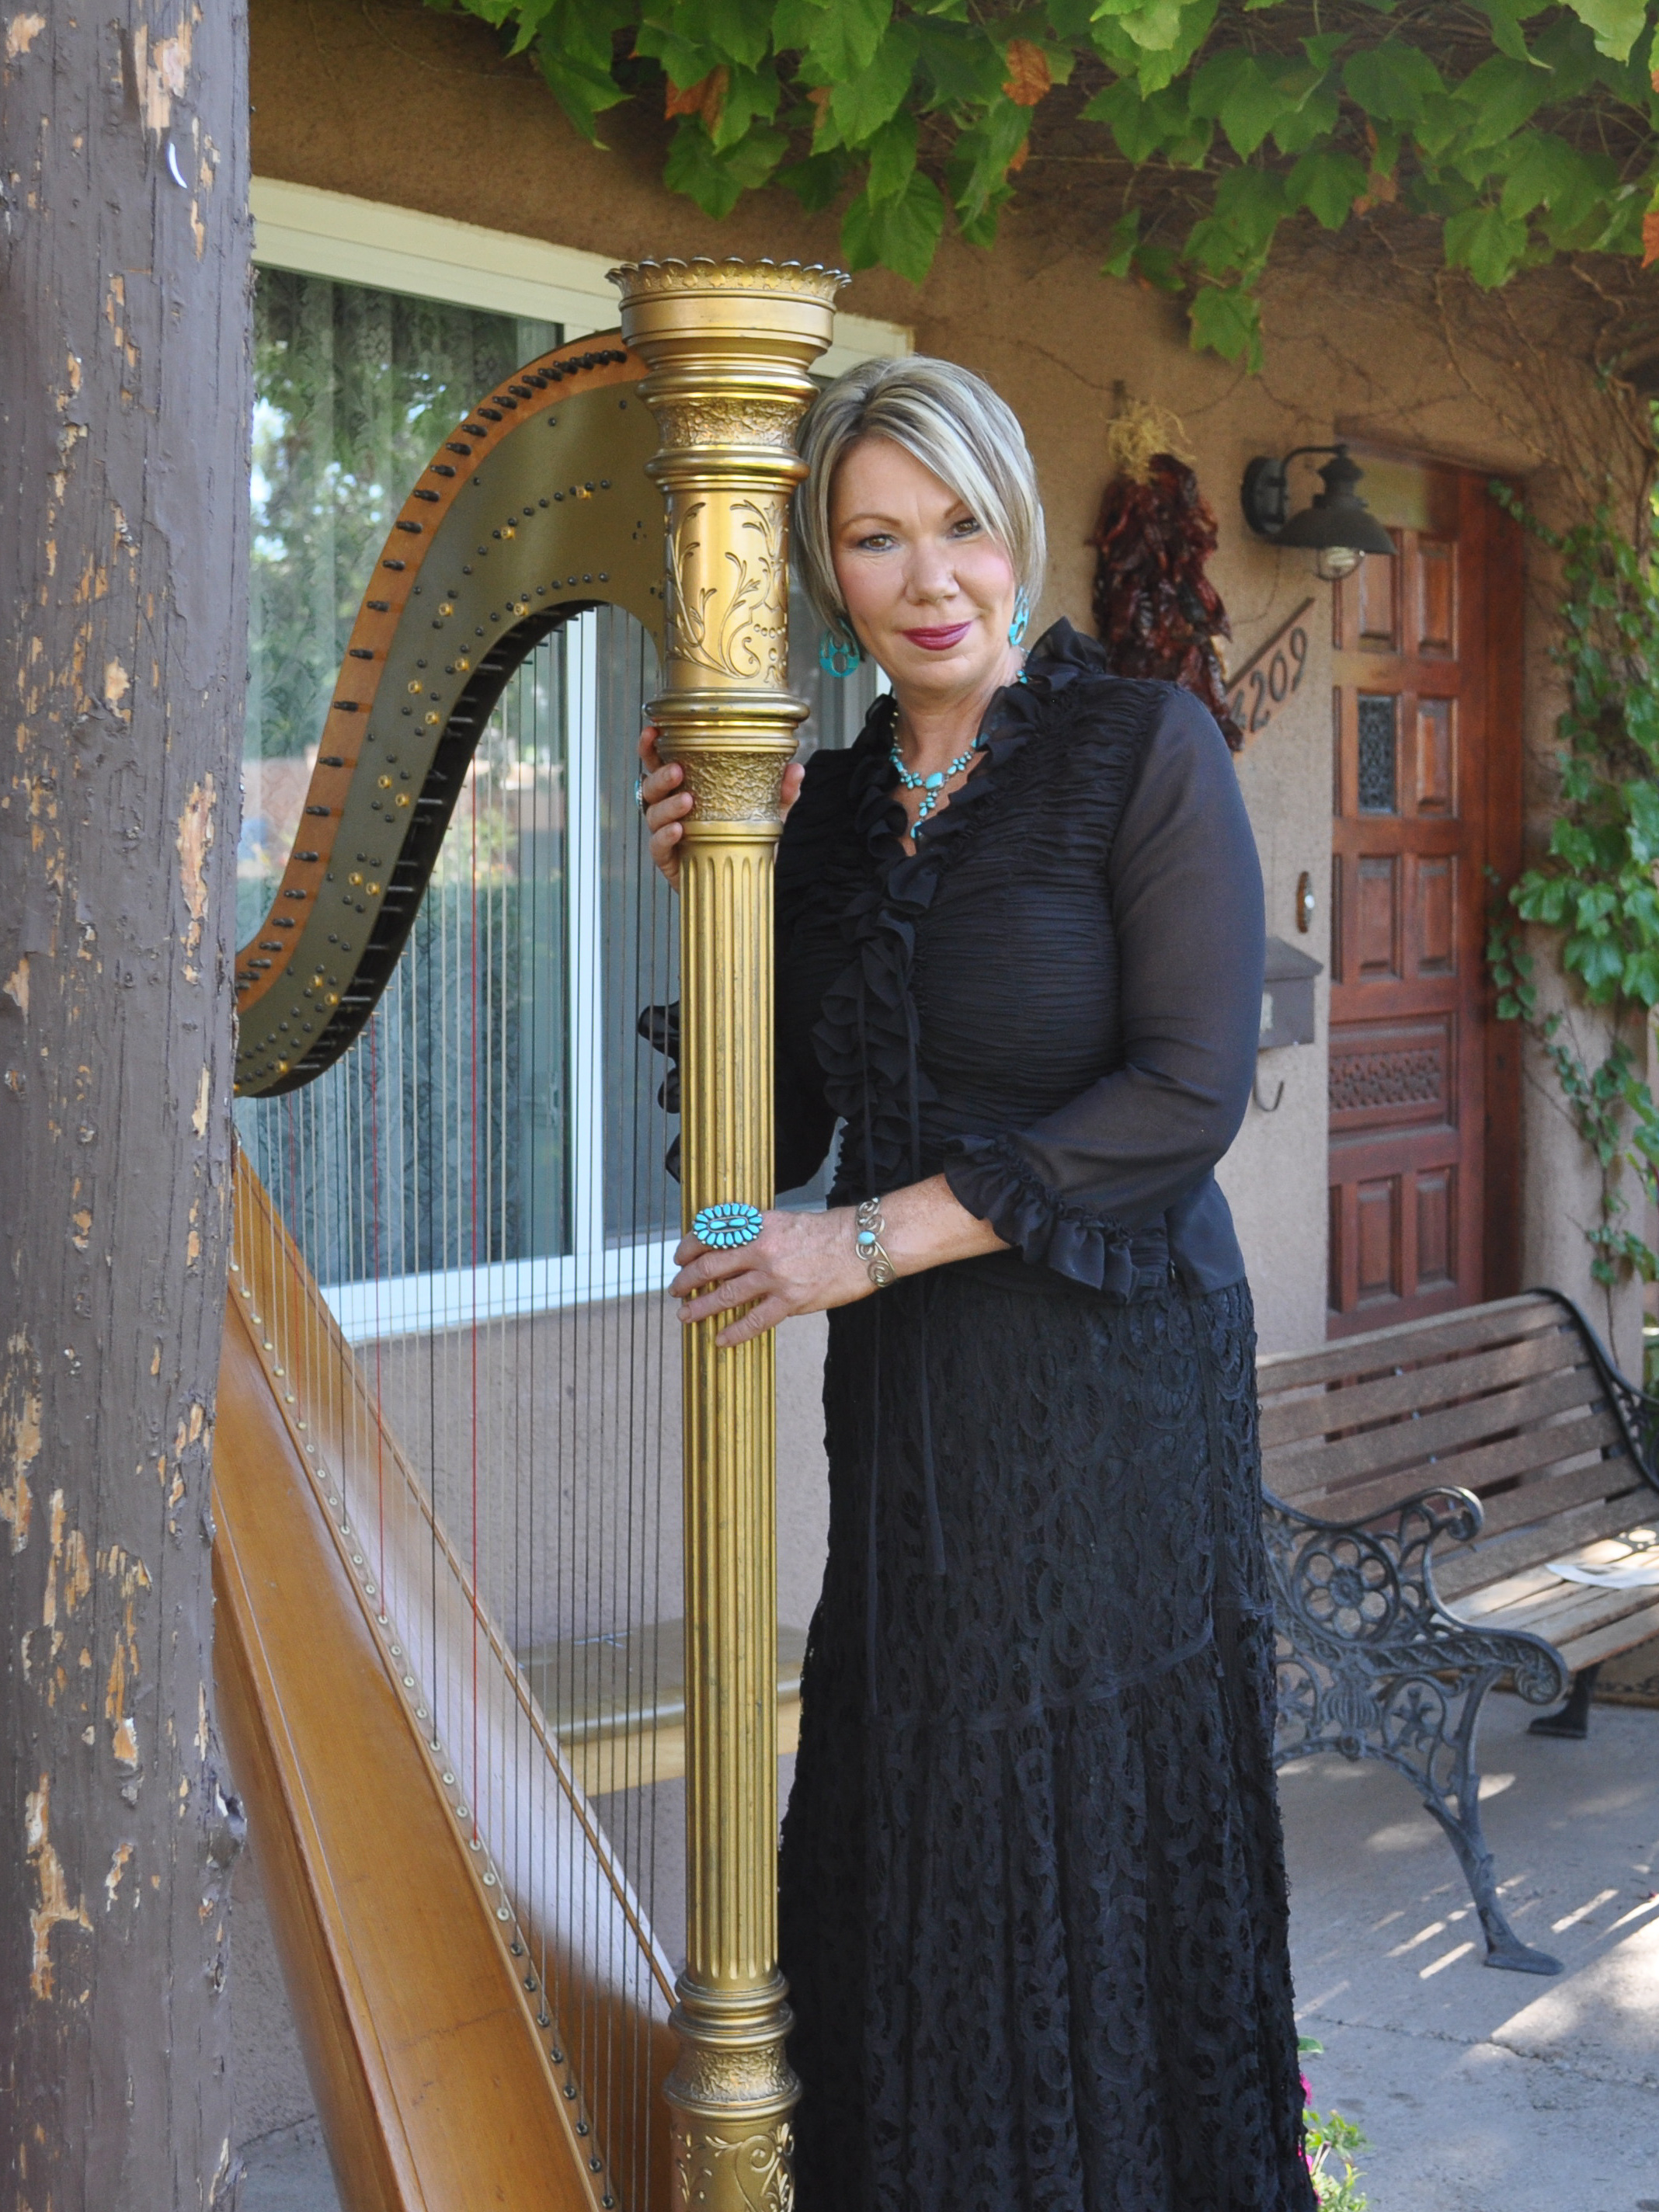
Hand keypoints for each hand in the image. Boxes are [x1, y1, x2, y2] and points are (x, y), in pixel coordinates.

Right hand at [638, 724, 804, 892]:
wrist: (745, 880)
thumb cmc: (745, 840)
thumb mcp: (767, 813)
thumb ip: (780, 792)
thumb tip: (796, 769)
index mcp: (684, 788)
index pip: (659, 763)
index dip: (651, 746)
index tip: (653, 730)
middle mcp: (669, 809)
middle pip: (649, 787)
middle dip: (660, 776)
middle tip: (678, 770)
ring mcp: (666, 835)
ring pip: (653, 814)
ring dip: (667, 805)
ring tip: (687, 800)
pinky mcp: (668, 861)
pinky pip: (657, 846)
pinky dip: (666, 836)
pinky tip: (679, 829)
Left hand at [669, 1206, 871, 1346]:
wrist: (865, 1244)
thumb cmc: (831, 1232)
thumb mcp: (787, 1222)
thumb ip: (760, 1234)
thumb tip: (733, 1250)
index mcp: (760, 1225)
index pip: (712, 1234)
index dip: (689, 1247)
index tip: (680, 1257)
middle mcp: (762, 1249)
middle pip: (711, 1266)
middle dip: (687, 1280)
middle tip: (676, 1289)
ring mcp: (775, 1277)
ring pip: (725, 1294)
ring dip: (700, 1306)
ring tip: (686, 1315)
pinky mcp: (791, 1301)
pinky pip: (754, 1320)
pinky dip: (734, 1332)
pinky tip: (720, 1339)